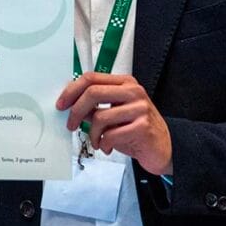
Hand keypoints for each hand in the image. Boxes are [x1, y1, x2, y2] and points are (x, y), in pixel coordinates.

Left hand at [56, 72, 172, 175]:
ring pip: (100, 117)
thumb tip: (69, 104)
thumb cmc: (135, 129)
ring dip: (92, 134)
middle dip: (76, 111)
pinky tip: (107, 147)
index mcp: (124, 83)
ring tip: (96, 141)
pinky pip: (111, 135)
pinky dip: (103, 144)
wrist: (164, 147)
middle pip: (93, 93)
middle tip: (70, 125)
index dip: (72, 90)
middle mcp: (133, 92)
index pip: (91, 78)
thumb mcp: (113, 113)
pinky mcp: (143, 126)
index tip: (61, 104)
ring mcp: (140, 108)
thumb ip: (94, 106)